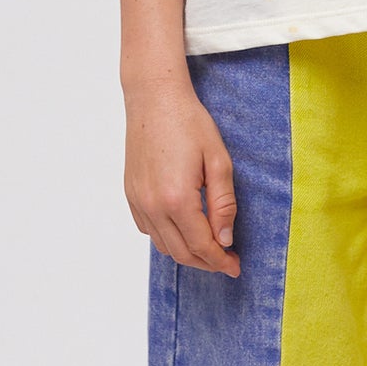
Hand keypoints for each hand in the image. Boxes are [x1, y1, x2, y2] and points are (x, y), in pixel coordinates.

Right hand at [123, 72, 240, 276]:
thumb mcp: (218, 161)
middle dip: (206, 263)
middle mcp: (152, 205)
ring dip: (186, 253)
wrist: (154, 98)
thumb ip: (223, 204)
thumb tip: (225, 239)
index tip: (236, 267)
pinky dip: (167, 238)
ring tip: (208, 248)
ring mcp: (138, 201)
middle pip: (181, 252)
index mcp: (177, 199)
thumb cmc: (189, 123)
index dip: (220, 261)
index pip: (201, 245)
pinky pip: (148, 229)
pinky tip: (183, 230)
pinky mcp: (130, 193)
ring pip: (162, 245)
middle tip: (227, 261)